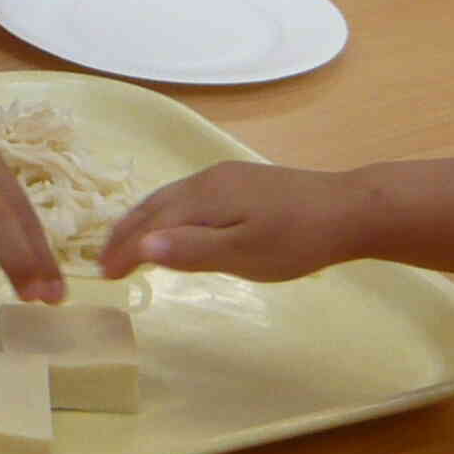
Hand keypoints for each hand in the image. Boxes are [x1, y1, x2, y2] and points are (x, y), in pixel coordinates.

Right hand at [97, 160, 361, 280]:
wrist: (350, 210)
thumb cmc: (297, 239)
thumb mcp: (244, 253)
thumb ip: (192, 250)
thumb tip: (141, 246)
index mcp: (203, 198)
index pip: (149, 224)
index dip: (123, 249)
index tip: (104, 275)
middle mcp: (206, 181)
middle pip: (153, 206)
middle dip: (124, 232)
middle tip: (104, 262)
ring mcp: (224, 178)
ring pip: (169, 199)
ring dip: (142, 222)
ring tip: (127, 244)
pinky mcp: (240, 183)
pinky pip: (186, 198)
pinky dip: (165, 214)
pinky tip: (172, 227)